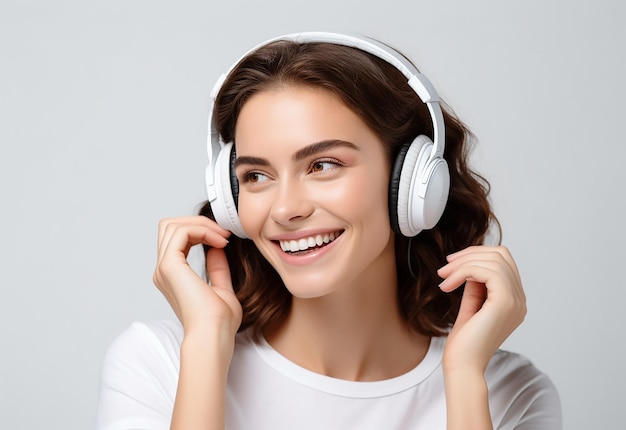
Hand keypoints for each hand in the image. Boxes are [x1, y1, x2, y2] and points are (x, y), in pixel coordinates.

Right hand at [153, 216, 241, 337]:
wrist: (213, 336)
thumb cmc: (219, 323)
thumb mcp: (222, 289)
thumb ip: (217, 268)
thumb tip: (217, 248)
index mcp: (173, 277)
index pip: (177, 239)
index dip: (200, 231)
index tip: (225, 238)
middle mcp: (164, 271)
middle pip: (170, 227)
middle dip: (198, 222)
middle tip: (224, 232)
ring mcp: (164, 268)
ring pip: (172, 225)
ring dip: (201, 224)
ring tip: (223, 236)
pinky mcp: (169, 266)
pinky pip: (181, 232)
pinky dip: (201, 230)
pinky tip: (219, 241)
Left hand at [437, 246, 526, 372]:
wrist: (462, 366)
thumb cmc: (464, 343)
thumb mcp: (470, 307)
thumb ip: (475, 287)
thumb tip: (470, 264)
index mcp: (514, 301)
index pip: (503, 261)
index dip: (476, 255)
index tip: (451, 264)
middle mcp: (520, 300)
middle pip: (501, 254)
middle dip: (470, 254)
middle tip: (445, 267)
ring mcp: (515, 301)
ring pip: (493, 260)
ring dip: (462, 264)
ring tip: (443, 277)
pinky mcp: (505, 302)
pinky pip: (487, 271)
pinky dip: (463, 272)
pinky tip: (447, 285)